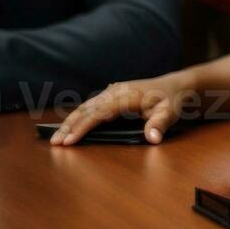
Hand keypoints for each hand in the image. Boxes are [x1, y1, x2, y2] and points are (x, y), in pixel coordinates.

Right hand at [50, 74, 194, 145]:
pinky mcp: (110, 96)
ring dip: (69, 122)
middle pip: (86, 109)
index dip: (83, 127)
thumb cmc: (171, 100)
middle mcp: (114, 92)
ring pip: (85, 107)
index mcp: (126, 95)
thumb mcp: (171, 113)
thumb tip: (152, 138)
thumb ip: (160, 125)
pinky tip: (68, 128)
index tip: (70, 141)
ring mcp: (111, 92)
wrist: (174, 86)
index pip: (99, 113)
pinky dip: (77, 117)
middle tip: (55, 143)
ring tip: (55, 139)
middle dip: (69, 126)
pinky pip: (90, 107)